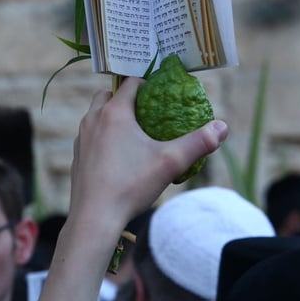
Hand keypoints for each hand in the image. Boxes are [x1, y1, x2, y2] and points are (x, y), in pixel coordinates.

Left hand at [68, 77, 227, 228]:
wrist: (94, 217)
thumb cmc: (131, 185)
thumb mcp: (171, 162)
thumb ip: (198, 142)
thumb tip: (222, 127)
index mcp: (114, 112)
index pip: (130, 82)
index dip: (147, 83)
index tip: (162, 93)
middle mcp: (93, 119)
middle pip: (108, 94)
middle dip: (126, 98)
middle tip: (147, 112)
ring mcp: (82, 138)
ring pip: (95, 115)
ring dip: (111, 116)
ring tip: (133, 133)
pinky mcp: (77, 156)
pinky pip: (90, 136)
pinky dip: (102, 137)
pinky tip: (118, 156)